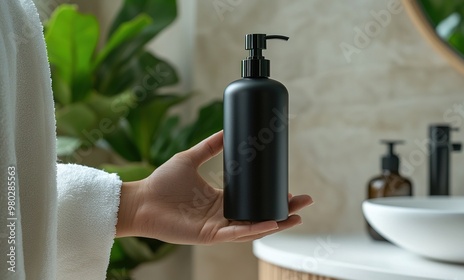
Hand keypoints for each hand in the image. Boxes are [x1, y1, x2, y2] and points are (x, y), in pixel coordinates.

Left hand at [116, 131, 312, 243]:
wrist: (142, 198)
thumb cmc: (162, 182)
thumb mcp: (191, 157)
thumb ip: (209, 145)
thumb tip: (226, 129)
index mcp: (220, 199)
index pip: (252, 200)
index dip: (271, 196)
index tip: (290, 187)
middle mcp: (222, 215)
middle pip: (259, 215)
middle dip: (283, 211)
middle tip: (305, 201)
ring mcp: (217, 227)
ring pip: (252, 227)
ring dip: (275, 222)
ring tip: (296, 216)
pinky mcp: (209, 235)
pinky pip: (235, 234)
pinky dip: (254, 229)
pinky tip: (271, 222)